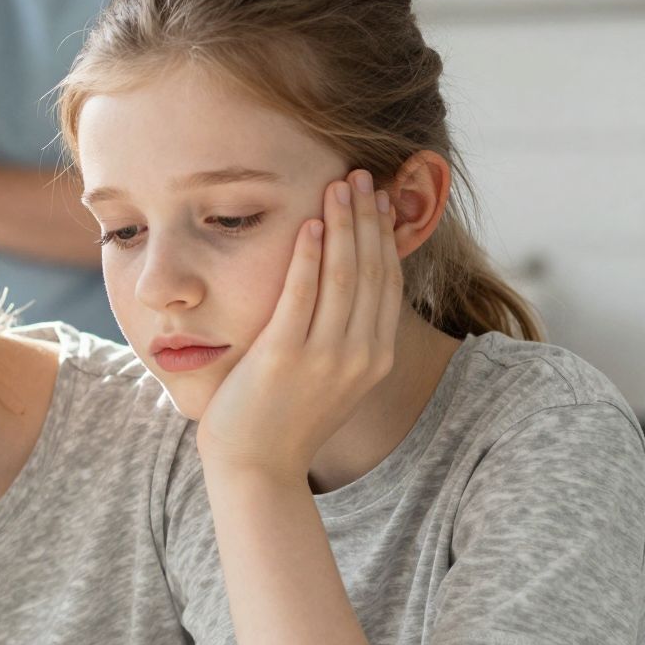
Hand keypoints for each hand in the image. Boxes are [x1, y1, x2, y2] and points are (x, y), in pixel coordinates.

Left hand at [196, 171, 401, 482]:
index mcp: (375, 359)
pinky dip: (309, 253)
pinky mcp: (285, 355)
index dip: (385, 237)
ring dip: (343, 222)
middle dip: (368, 217)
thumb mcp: (331, 380)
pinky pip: (302, 293)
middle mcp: (360, 355)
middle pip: (371, 269)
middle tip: (362, 175)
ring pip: (343, 273)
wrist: (257, 469)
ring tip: (339, 185)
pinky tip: (309, 222)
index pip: (387, 283)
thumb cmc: (284, 421)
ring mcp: (325, 356)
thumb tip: (346, 296)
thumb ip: (344, 341)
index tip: (380, 201)